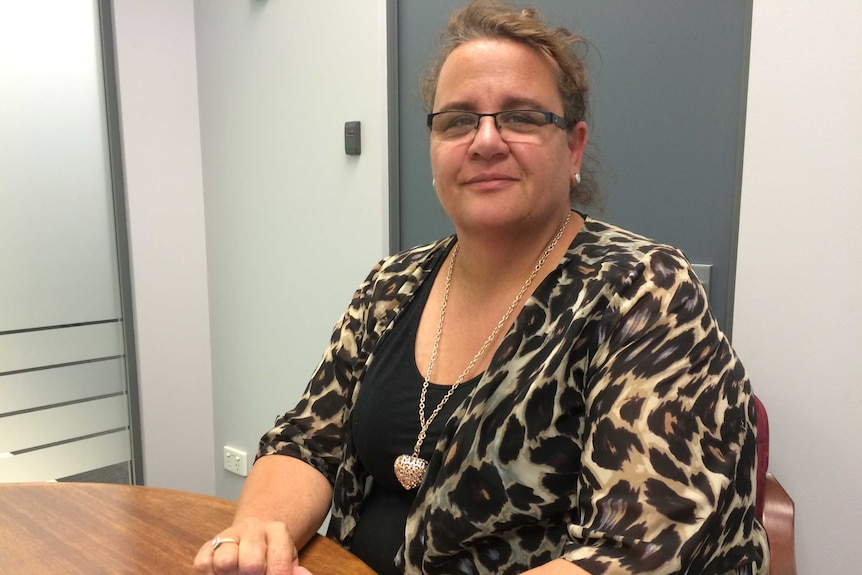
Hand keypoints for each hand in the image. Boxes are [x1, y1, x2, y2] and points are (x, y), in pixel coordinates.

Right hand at [193, 518, 313, 574]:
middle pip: (252, 564)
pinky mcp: (208, 546)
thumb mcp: (289, 562)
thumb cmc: (274, 557)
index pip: (279, 563)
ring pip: (225, 562)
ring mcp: (229, 536)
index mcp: (278, 531)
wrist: (254, 537)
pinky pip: (203, 564)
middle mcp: (253, 528)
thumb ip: (295, 571)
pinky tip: (222, 574)